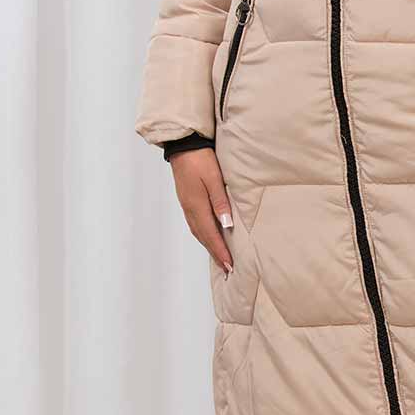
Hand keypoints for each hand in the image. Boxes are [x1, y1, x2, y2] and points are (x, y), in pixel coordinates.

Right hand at [169, 146, 233, 275]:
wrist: (184, 146)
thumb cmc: (201, 160)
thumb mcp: (214, 179)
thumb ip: (220, 202)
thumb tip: (226, 224)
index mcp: (197, 206)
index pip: (211, 234)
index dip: (220, 251)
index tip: (230, 265)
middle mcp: (190, 209)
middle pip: (203, 237)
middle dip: (215, 253)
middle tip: (227, 268)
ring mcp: (187, 206)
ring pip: (198, 232)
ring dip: (209, 246)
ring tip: (220, 257)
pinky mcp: (187, 201)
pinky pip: (195, 224)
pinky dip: (203, 235)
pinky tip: (209, 237)